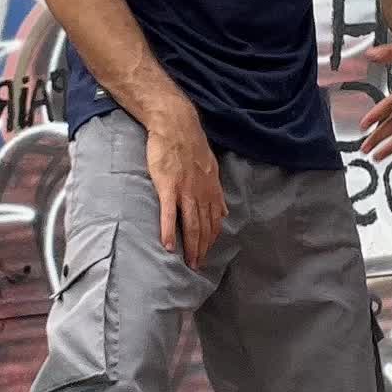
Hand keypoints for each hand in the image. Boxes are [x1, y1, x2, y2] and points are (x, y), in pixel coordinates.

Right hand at [145, 96, 227, 269]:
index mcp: (211, 188)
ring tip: (189, 262)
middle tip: (198, 266)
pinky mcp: (167, 187)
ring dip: (191, 246)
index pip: (214, 220)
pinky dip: (169, 231)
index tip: (209, 251)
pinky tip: (169, 246)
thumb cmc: (190, 145)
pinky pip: (168, 214)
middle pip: (204, 226)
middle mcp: (201, 192)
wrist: (175, 125)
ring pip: (190, 224)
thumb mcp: (211, 167)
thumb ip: (216, 192)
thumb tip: (224, 211)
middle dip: (203, 248)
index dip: (212, 238)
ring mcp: (185, 191)